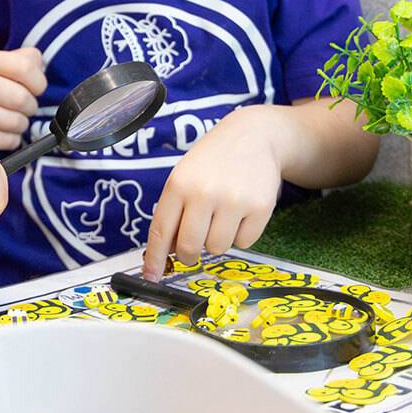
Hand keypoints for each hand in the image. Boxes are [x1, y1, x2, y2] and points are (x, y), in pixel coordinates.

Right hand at [0, 47, 46, 150]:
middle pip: (21, 98)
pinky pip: (7, 140)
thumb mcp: (12, 67)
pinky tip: (3, 132)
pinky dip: (12, 140)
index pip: (26, 68)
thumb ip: (30, 60)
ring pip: (15, 122)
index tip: (34, 89)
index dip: (38, 83)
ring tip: (12, 119)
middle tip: (23, 108)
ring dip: (22, 125)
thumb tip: (38, 65)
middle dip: (30, 107)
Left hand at [142, 105, 297, 279]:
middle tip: (194, 244)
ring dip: (217, 240)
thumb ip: (174, 211)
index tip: (151, 276)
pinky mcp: (260, 208)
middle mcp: (204, 193)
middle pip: (189, 247)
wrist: (253, 136)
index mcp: (179, 184)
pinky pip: (244, 243)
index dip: (154, 258)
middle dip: (189, 253)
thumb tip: (166, 253)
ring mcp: (234, 201)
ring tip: (222, 215)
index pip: (161, 230)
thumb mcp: (184, 176)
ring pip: (217, 248)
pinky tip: (241, 211)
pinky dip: (241, 234)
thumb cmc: (212, 161)